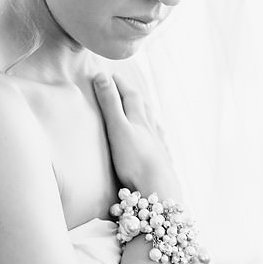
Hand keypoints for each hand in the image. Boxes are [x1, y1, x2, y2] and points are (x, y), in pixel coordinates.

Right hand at [93, 73, 181, 200]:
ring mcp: (157, 143)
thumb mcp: (117, 128)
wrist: (158, 188)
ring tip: (138, 107)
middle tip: (121, 86)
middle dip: (131, 93)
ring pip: (151, 121)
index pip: (129, 94)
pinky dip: (153, 131)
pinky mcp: (160, 158)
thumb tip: (102, 76)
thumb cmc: (134, 159)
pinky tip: (154, 136)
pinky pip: (157, 139)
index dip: (119, 83)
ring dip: (143, 110)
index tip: (109, 75)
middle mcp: (150, 127)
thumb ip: (109, 103)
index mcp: (139, 118)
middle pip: (142, 105)